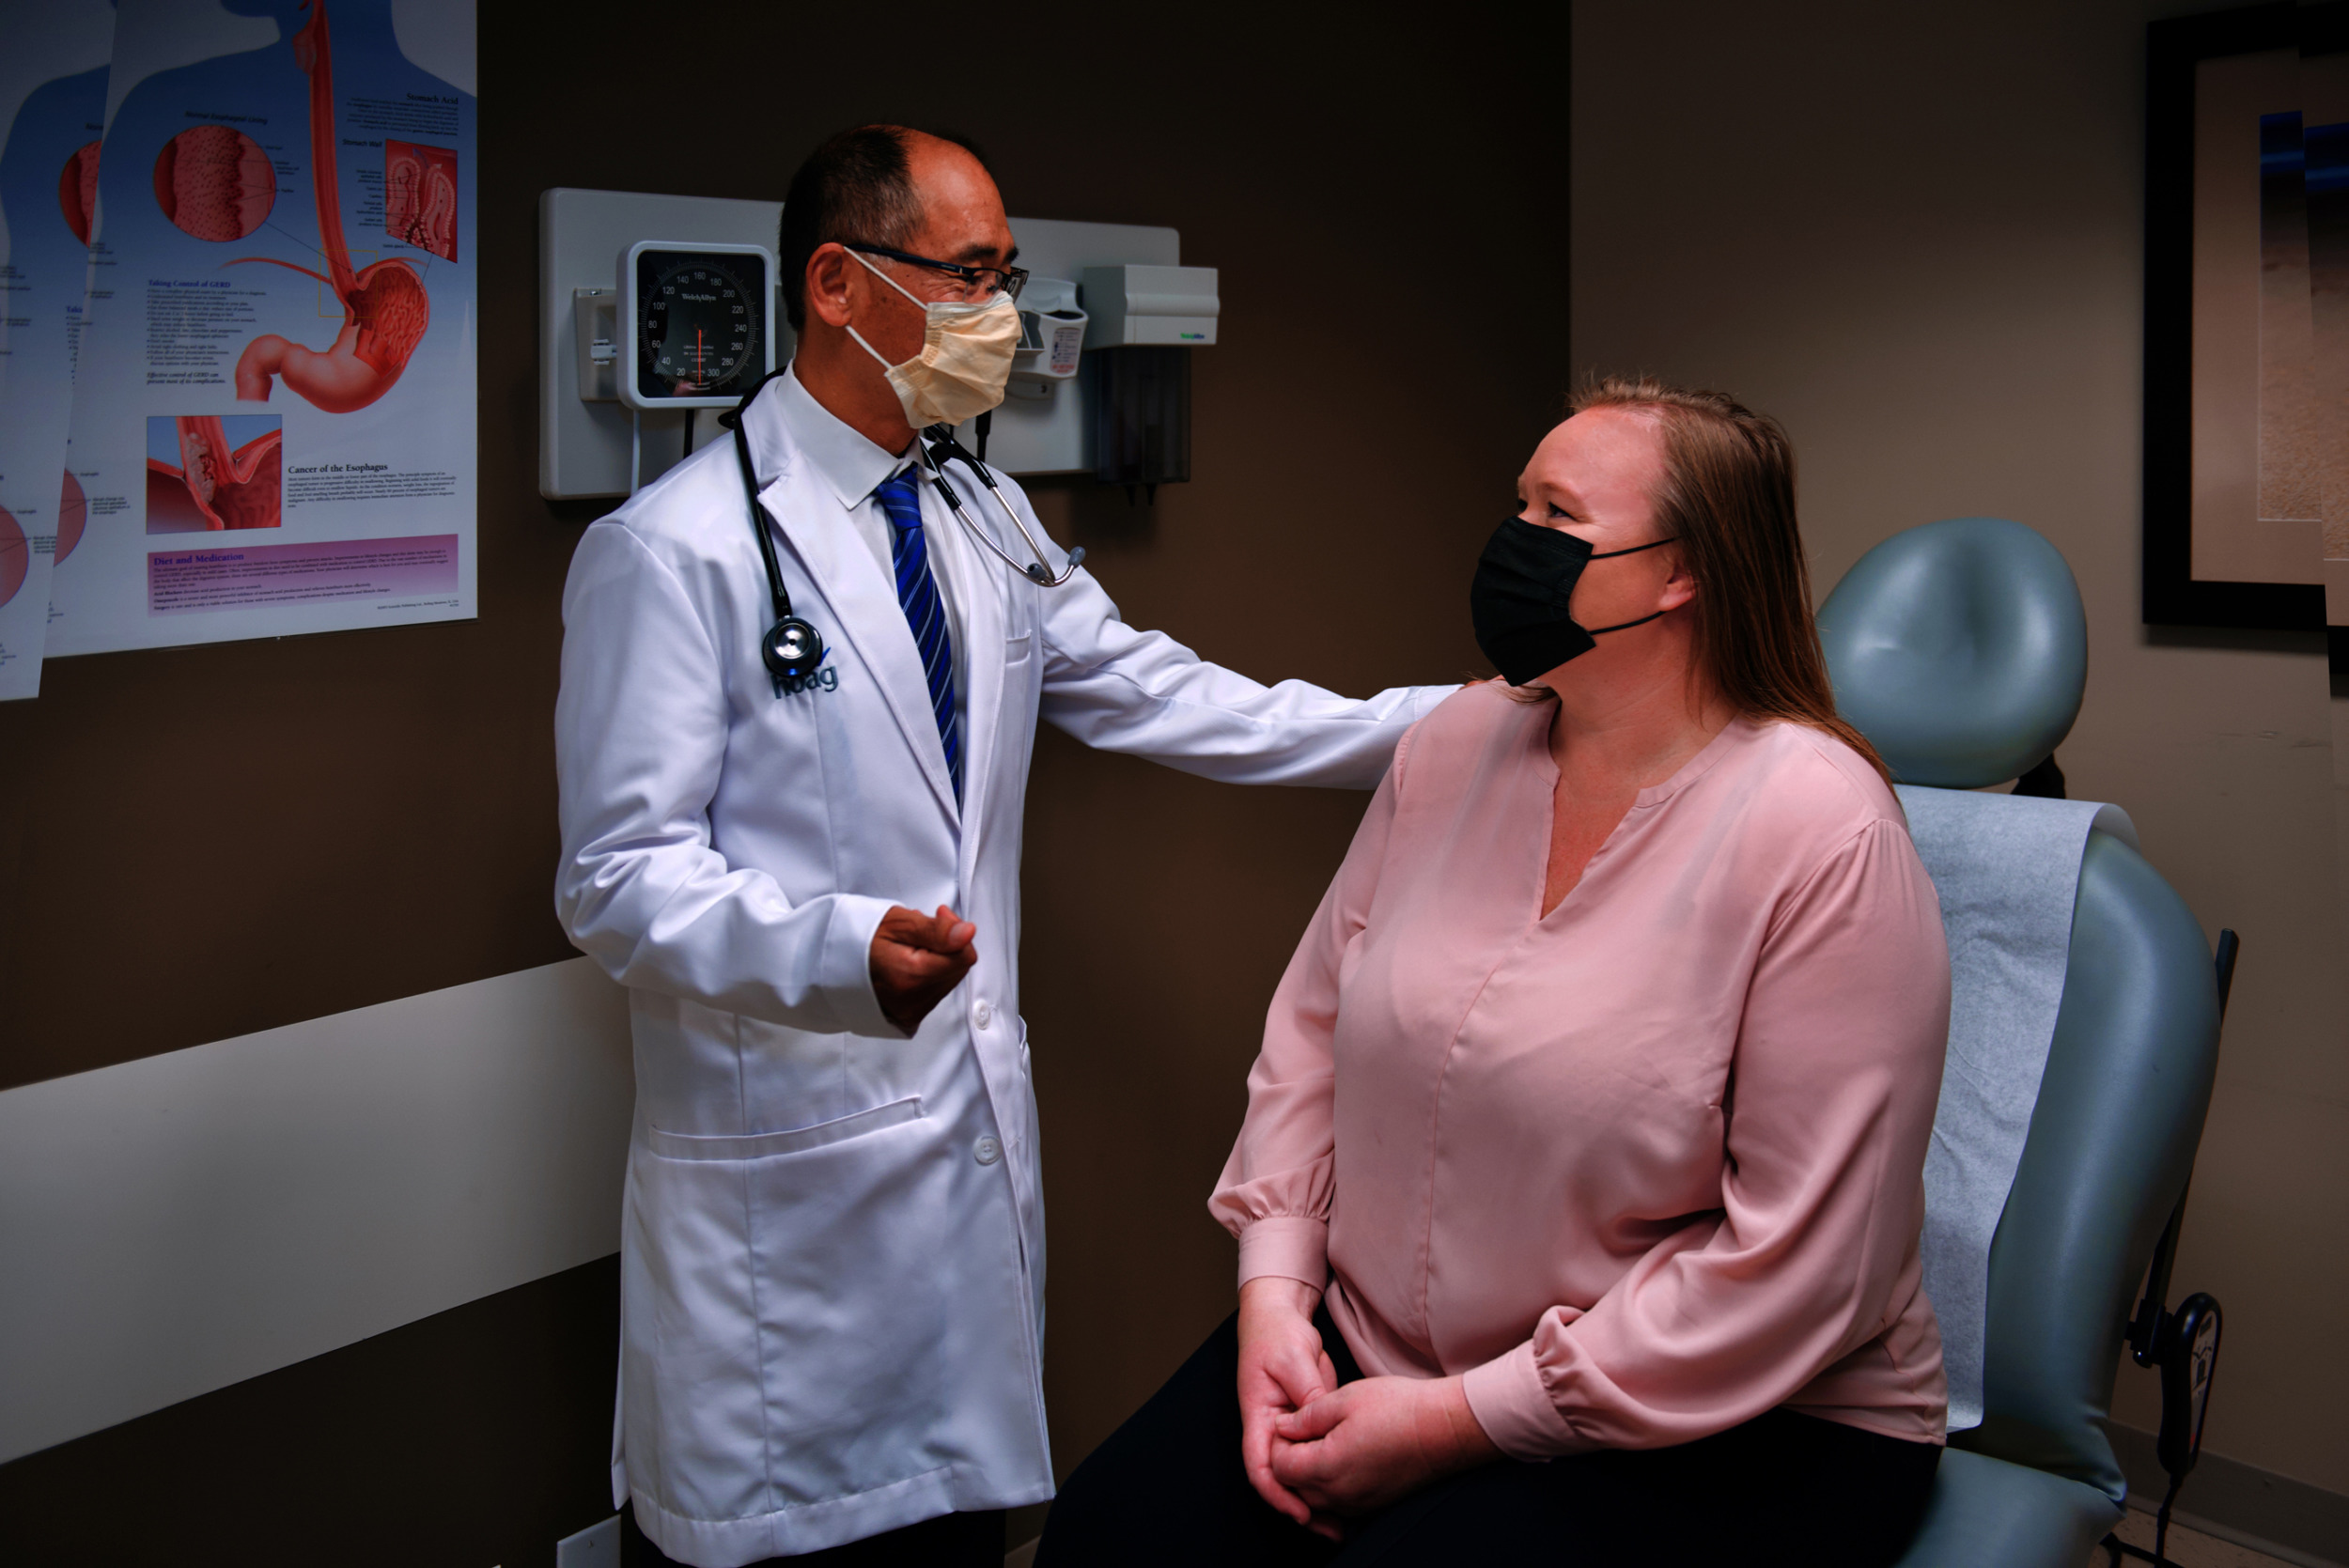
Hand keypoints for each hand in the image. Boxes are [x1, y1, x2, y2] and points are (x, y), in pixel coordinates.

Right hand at [869, 905, 976, 1033]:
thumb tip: (968, 933)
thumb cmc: (858, 937)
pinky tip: (906, 964)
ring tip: (908, 947)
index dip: (955, 931)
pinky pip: (933, 994)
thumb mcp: (897, 923)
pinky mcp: (907, 1018)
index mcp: (912, 975)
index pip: (964, 955)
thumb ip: (936, 930)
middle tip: (919, 931)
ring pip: (947, 982)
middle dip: (946, 947)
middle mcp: (912, 1000)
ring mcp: (910, 1012)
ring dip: (936, 961)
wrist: (828, 961)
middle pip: (957, 969)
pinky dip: (926, 977)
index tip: (937, 915)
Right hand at [1236, 1276, 1339, 1537]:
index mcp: (1258, 1417)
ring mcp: (1289, 1428)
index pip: (1260, 1466)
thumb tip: (1320, 1423)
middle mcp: (1270, 1429)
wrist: (1281, 1318)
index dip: (1278, 1494)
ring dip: (1317, 1497)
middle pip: (1280, 1478)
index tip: (1302, 1512)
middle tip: (1332, 1528)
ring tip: (1342, 1523)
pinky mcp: (1308, 1424)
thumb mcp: (1293, 1361)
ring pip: (1299, 1472)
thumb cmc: (1277, 1336)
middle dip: (1301, 1507)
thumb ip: (1306, 1393)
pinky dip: (1327, 1474)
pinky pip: (1315, 1455)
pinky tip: (1349, 1491)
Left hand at [1269, 1373, 1500, 1519]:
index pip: (1279, 1467)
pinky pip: (1338, 1504)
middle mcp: (1339, 1495)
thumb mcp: (1343, 1400)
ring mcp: (1357, 1504)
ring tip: (1320, 1442)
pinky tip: (1340, 1459)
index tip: (1289, 1421)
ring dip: (1309, 1475)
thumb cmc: (1396, 1409)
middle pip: (1294, 1487)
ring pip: (1315, 1499)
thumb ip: (1305, 1417)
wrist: (1444, 1429)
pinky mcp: (1373, 1505)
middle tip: (1301, 1430)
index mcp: (1326, 1468)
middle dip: (1289, 1461)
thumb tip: (1282, 1427)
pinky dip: (1329, 1486)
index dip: (1278, 1442)